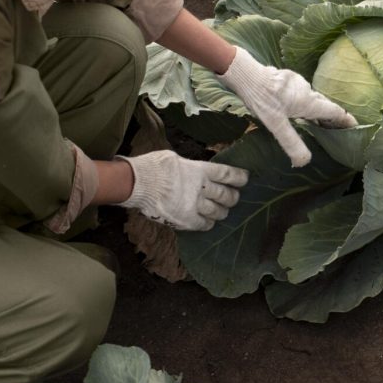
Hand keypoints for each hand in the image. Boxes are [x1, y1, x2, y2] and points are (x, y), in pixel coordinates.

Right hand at [117, 150, 248, 230]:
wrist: (137, 184)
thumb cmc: (152, 166)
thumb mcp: (173, 158)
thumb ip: (188, 166)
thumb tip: (191, 169)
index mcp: (200, 170)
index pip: (227, 174)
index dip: (239, 177)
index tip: (245, 179)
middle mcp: (202, 188)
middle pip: (226, 195)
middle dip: (232, 198)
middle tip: (233, 198)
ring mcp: (195, 205)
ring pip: (218, 211)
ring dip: (222, 212)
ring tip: (223, 212)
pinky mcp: (186, 219)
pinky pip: (204, 224)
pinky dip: (208, 224)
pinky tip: (209, 223)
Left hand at [217, 48, 356, 166]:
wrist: (246, 74)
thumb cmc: (261, 99)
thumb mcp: (276, 125)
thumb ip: (292, 143)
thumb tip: (304, 162)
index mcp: (309, 102)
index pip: (335, 111)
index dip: (346, 120)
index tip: (355, 126)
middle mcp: (307, 90)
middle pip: (325, 105)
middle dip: (332, 118)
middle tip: (337, 129)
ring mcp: (298, 83)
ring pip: (313, 98)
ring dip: (318, 110)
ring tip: (317, 122)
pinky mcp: (288, 78)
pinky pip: (303, 93)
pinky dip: (306, 103)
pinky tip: (296, 109)